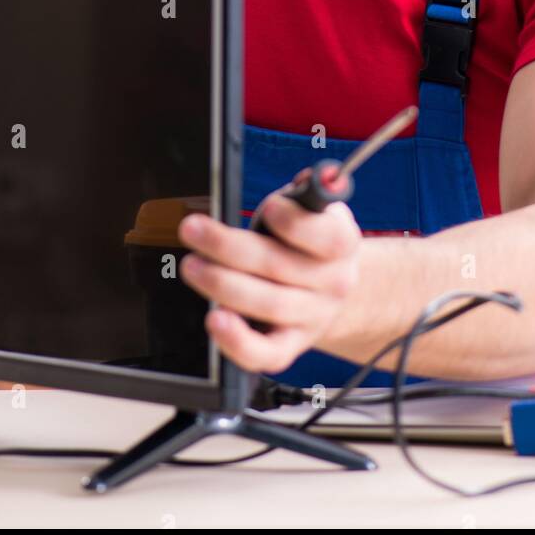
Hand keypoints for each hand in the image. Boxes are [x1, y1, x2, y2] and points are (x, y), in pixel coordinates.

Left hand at [177, 187, 361, 374]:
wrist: (335, 291)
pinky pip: (266, 353)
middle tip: (192, 230)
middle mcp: (332, 283)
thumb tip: (310, 180)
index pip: (325, 236)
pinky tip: (215, 320)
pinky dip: (238, 341)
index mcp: (342, 244)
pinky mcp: (290, 345)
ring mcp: (312, 318)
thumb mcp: (319, 212)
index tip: (268, 208)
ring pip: (267, 305)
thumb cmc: (312, 242)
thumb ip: (308, 195)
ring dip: (222, 285)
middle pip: (279, 267)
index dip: (294, 222)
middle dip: (228, 247)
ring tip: (192, 266)